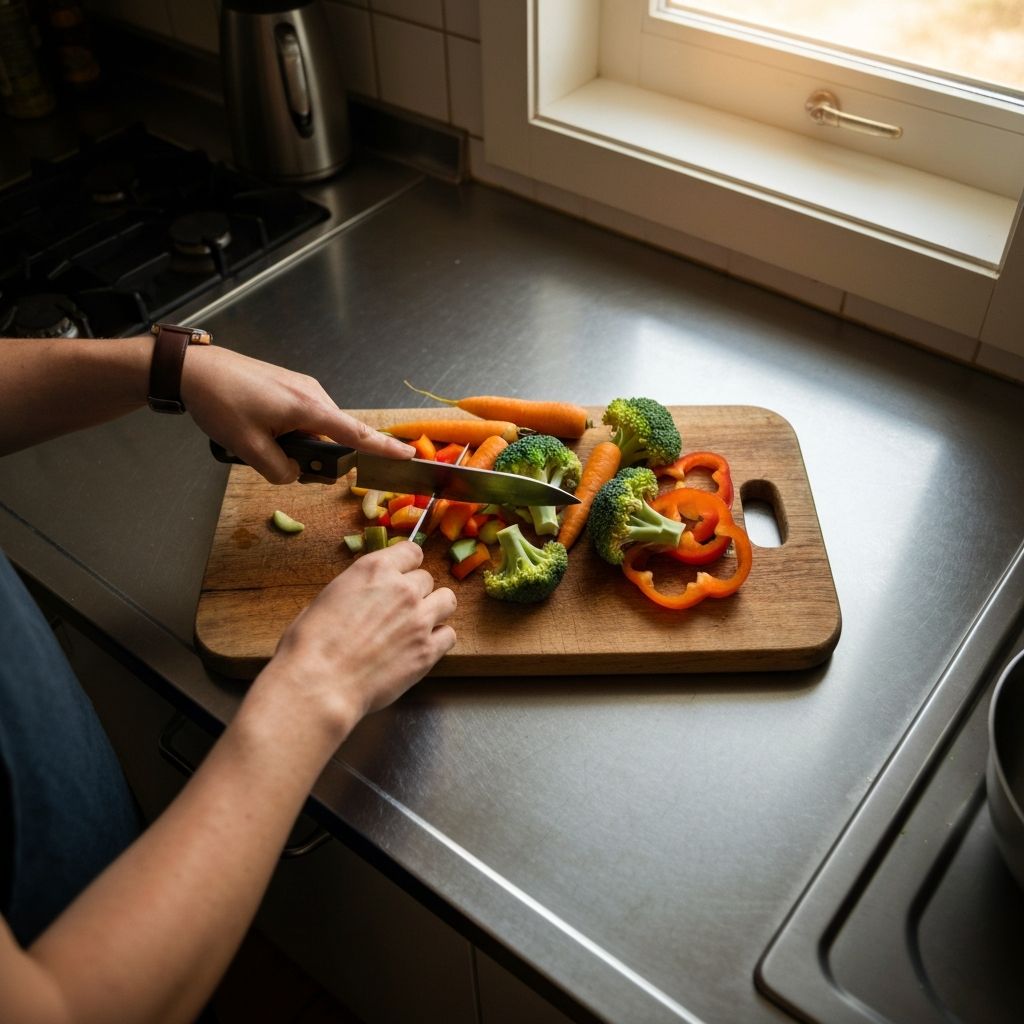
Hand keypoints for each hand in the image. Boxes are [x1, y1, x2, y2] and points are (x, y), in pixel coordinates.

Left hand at [181, 345, 414, 482]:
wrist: (193, 369)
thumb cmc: (220, 403)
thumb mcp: (248, 448)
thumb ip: (280, 471)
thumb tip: (295, 473)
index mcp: (309, 408)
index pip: (357, 434)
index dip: (385, 447)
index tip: (410, 453)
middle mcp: (313, 393)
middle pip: (331, 436)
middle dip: (312, 455)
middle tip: (272, 458)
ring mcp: (301, 387)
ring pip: (312, 429)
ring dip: (294, 443)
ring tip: (255, 440)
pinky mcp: (289, 386)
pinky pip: (300, 417)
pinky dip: (286, 430)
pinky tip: (256, 428)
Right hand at [251, 542, 456, 745]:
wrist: (320, 682)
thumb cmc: (310, 643)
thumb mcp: (328, 598)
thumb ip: (356, 590)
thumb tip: (363, 597)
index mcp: (375, 569)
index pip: (411, 551)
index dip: (407, 565)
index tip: (401, 576)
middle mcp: (403, 589)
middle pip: (426, 580)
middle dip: (415, 593)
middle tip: (398, 612)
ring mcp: (419, 619)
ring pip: (447, 601)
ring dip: (435, 610)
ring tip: (418, 626)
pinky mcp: (428, 650)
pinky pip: (449, 635)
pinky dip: (439, 640)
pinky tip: (422, 648)